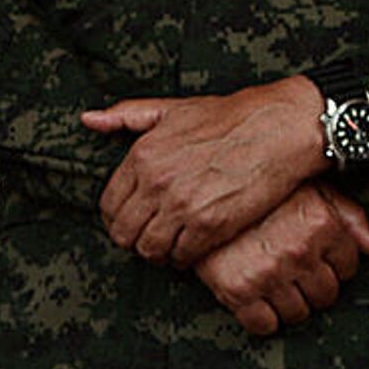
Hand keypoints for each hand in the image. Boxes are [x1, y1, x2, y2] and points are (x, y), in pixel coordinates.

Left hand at [82, 78, 326, 265]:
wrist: (280, 127)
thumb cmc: (229, 117)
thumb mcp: (171, 109)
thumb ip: (127, 116)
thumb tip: (89, 120)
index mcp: (142, 156)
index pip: (108, 204)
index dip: (116, 219)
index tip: (129, 223)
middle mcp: (156, 183)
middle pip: (124, 232)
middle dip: (133, 240)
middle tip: (148, 240)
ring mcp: (182, 205)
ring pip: (149, 249)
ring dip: (157, 254)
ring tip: (169, 248)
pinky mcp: (210, 224)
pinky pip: (182, 255)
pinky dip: (183, 258)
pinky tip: (191, 250)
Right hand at [192, 183, 368, 335]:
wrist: (194, 190)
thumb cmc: (251, 187)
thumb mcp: (308, 189)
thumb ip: (347, 216)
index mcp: (321, 225)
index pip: (347, 267)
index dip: (330, 267)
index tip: (313, 265)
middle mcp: (300, 250)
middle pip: (325, 294)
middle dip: (310, 289)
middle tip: (290, 278)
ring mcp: (270, 272)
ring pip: (298, 313)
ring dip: (287, 305)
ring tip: (271, 288)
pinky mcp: (237, 289)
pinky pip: (262, 324)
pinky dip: (261, 321)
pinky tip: (253, 303)